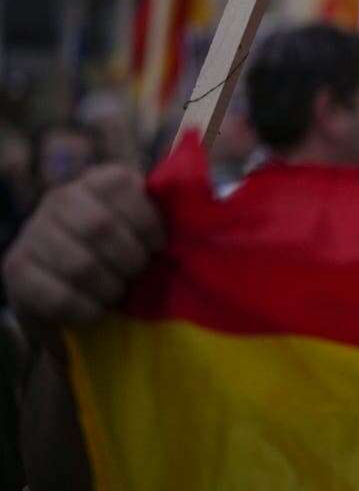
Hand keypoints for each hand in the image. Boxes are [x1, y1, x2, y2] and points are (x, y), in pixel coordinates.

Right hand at [3, 165, 163, 334]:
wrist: (75, 294)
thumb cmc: (126, 255)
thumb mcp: (147, 226)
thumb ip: (170, 211)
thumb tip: (207, 200)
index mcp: (97, 181)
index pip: (119, 185)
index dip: (146, 221)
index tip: (158, 245)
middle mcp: (59, 198)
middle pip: (99, 226)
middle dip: (129, 259)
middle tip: (137, 273)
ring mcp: (32, 232)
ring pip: (79, 263)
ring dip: (109, 286)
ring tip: (117, 291)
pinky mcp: (15, 269)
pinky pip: (57, 296)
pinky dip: (87, 309)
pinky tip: (96, 309)